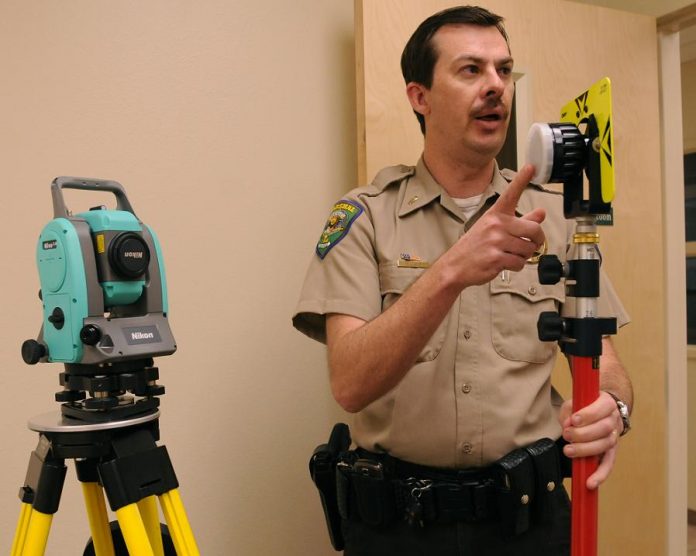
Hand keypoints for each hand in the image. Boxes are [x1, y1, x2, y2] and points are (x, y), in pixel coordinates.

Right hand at [445, 164, 546, 286]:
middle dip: (537, 241)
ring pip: (528, 249)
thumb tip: (541, 213)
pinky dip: (516, 266)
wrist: (454, 266)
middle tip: (532, 244)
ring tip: (510, 254)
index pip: (511, 194)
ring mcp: (496, 241)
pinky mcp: (497, 258)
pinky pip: (520, 263)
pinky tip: (505, 263)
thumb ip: (521, 221)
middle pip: (534, 229)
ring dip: (524, 255)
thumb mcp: (493, 229)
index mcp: (495, 215)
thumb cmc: (474, 247)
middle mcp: (496, 225)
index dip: (522, 180)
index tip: (531, 166)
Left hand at [559, 391, 622, 489]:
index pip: (602, 408)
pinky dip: (600, 475)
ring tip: (568, 451)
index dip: (588, 415)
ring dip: (585, 450)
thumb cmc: (586, 406)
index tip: (574, 420)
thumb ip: (569, 411)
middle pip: (604, 428)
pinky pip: (608, 464)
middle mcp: (614, 420)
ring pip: (605, 445)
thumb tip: (567, 424)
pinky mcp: (611, 451)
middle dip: (583, 434)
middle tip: (567, 435)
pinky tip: (590, 482)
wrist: (603, 411)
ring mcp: (614, 437)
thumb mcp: (575, 402)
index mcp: (607, 403)